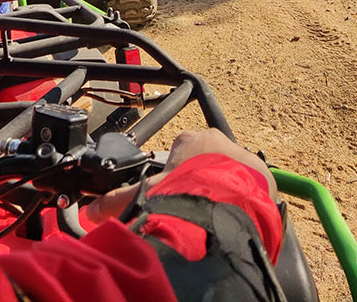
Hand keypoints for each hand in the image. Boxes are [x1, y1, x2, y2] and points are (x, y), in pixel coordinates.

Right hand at [85, 129, 276, 223]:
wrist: (226, 208)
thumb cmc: (185, 194)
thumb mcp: (147, 195)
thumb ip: (117, 202)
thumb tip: (92, 212)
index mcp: (190, 139)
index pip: (180, 151)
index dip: (175, 174)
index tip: (175, 193)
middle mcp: (218, 140)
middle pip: (207, 159)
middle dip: (201, 179)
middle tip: (196, 205)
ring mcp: (243, 155)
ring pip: (232, 171)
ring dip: (226, 189)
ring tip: (218, 214)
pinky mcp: (264, 174)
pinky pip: (255, 185)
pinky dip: (247, 200)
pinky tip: (238, 217)